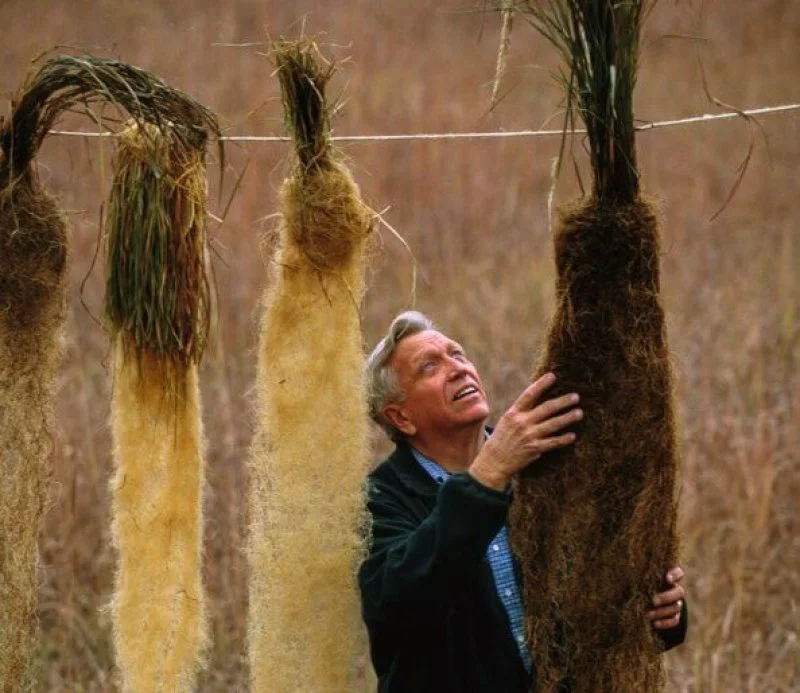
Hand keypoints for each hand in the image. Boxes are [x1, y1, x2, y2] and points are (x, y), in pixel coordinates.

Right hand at [469, 373, 580, 489]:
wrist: (493, 461)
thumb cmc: (501, 439)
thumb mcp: (507, 421)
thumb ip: (521, 412)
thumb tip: (538, 401)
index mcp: (514, 413)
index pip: (529, 394)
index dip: (541, 384)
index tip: (552, 376)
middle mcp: (522, 422)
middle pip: (546, 408)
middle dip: (563, 401)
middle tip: (576, 396)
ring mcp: (529, 436)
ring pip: (553, 424)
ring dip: (568, 418)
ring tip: (579, 413)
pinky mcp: (534, 449)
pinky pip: (553, 442)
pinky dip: (564, 439)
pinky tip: (573, 435)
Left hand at [647, 566, 685, 629]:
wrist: (648, 593)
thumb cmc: (643, 578)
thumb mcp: (643, 574)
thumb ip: (641, 572)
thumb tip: (627, 569)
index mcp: (672, 575)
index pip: (679, 573)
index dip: (675, 575)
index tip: (667, 578)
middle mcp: (677, 588)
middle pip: (679, 592)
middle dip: (666, 597)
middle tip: (653, 601)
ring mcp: (678, 602)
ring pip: (676, 608)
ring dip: (662, 612)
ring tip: (648, 614)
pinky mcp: (675, 615)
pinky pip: (674, 620)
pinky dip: (665, 623)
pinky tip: (654, 623)